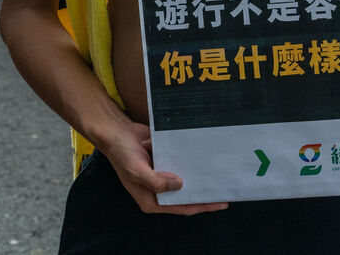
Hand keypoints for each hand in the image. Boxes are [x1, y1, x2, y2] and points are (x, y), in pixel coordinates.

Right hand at [103, 120, 228, 215]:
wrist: (116, 131)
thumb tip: (179, 185)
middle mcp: (158, 191)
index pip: (181, 207)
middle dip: (203, 192)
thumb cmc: (122, 153)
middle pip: (185, 196)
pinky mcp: (165, 162)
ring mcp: (162, 176)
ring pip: (185, 179)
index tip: (220, 203)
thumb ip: (156, 181)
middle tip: (223, 187)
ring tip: (219, 173)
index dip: (201, 206)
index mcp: (151, 200)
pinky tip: (204, 156)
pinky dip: (190, 161)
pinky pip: (181, 164)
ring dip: (198, 176)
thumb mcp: (136, 170)